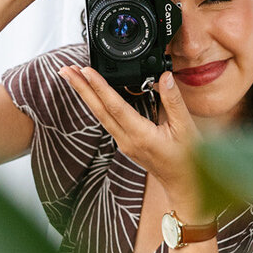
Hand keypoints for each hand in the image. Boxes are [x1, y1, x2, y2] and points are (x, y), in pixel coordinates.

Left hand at [57, 64, 204, 209]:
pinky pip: (107, 121)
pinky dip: (97, 105)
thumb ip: (174, 101)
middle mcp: (127, 140)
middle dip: (80, 88)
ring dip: (85, 95)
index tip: (85, 71)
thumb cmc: (188, 159)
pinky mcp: (125, 143)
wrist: (183, 183)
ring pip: (100, 116)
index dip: (99, 87)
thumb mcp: (186, 128)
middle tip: (65, 70)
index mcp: (141, 135)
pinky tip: (92, 95)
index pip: (114, 106)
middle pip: (98, 110)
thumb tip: (165, 77)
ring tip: (74, 77)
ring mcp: (124, 143)